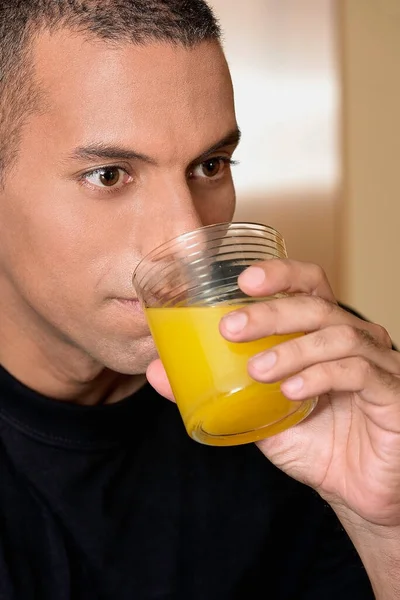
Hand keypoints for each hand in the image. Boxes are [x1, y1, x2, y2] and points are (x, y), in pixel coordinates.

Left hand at [147, 259, 399, 527]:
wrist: (353, 490)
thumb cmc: (311, 440)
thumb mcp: (255, 411)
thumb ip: (215, 387)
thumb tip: (159, 370)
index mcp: (323, 331)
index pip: (308, 284)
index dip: (280, 274)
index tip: (242, 279)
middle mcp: (354, 337)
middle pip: (315, 304)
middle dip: (271, 312)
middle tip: (231, 327)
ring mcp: (377, 361)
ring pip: (336, 334)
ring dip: (291, 348)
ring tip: (256, 368)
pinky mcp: (391, 391)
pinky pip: (357, 371)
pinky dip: (321, 376)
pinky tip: (293, 391)